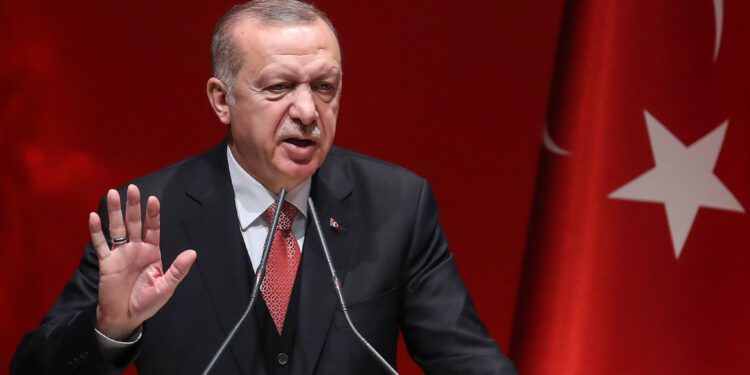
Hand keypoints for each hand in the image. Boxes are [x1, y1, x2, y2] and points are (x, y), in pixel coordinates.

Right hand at [89, 184, 196, 339]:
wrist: (125, 317)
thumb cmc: (147, 302)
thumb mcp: (166, 287)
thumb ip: (178, 270)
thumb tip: (192, 253)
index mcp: (152, 252)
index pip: (153, 229)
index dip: (153, 214)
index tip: (153, 199)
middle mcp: (136, 249)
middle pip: (134, 223)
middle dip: (134, 206)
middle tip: (132, 188)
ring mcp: (120, 254)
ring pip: (117, 229)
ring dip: (114, 212)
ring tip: (112, 193)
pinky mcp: (106, 263)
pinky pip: (101, 245)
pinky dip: (97, 232)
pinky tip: (93, 217)